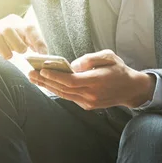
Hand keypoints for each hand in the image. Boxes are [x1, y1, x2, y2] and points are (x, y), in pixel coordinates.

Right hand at [0, 14, 47, 62]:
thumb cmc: (6, 39)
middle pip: (9, 30)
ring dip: (4, 50)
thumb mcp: (20, 36)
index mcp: (16, 21)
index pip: (29, 28)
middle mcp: (2, 24)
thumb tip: (44, 53)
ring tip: (9, 56)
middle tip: (20, 52)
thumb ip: (32, 42)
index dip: (37, 42)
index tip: (42, 55)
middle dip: (17, 45)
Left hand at [28, 49, 155, 109]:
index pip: (72, 81)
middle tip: (30, 72)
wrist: (131, 89)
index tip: (43, 70)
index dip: (56, 76)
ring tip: (33, 78)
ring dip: (47, 87)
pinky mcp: (87, 105)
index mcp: (97, 81)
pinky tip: (46, 84)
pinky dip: (57, 90)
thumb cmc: (119, 69)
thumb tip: (73, 65)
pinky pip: (69, 97)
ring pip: (64, 95)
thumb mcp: (109, 57)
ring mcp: (89, 102)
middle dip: (46, 81)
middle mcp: (91, 94)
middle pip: (64, 89)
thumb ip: (90, 59)